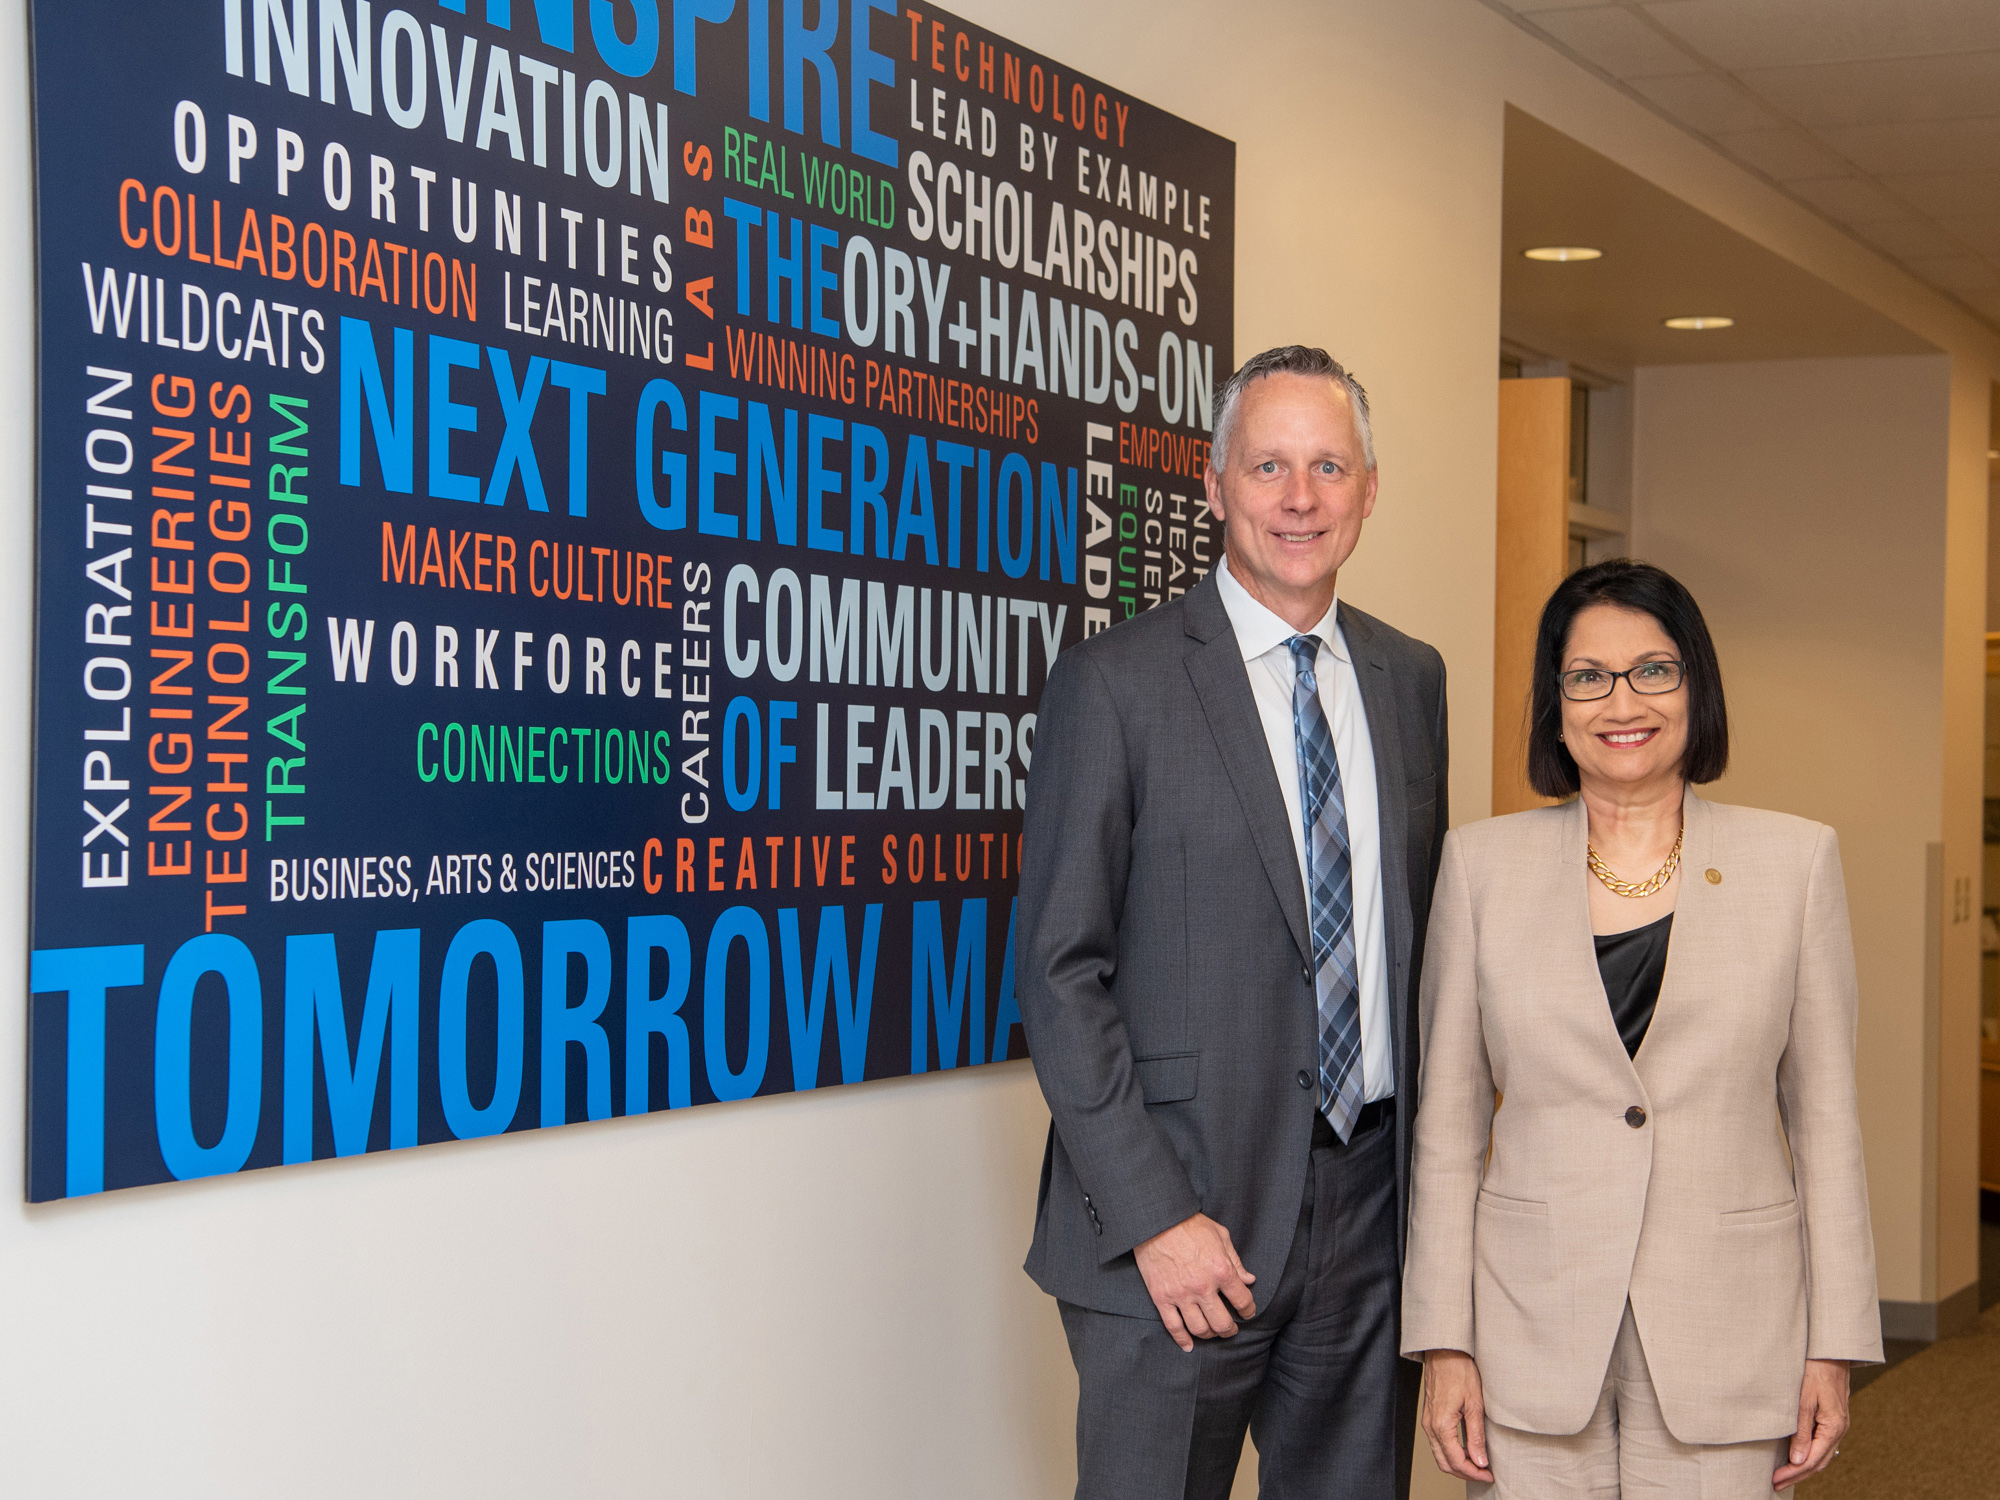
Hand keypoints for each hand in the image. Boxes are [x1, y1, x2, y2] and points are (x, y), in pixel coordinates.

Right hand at [1132, 1212, 1256, 1351]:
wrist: (1156, 1220)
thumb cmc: (1190, 1224)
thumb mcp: (1220, 1236)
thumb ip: (1236, 1261)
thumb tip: (1249, 1280)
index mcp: (1221, 1270)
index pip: (1242, 1301)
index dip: (1248, 1310)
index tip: (1247, 1312)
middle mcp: (1203, 1287)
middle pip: (1222, 1323)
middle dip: (1230, 1330)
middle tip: (1231, 1329)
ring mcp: (1181, 1295)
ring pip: (1200, 1329)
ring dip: (1209, 1335)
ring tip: (1212, 1332)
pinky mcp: (1162, 1297)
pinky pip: (1173, 1327)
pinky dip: (1182, 1340)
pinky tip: (1188, 1345)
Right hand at [1419, 1349, 1493, 1482]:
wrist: (1444, 1351)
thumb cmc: (1459, 1371)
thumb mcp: (1475, 1404)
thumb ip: (1476, 1435)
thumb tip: (1480, 1461)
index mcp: (1441, 1425)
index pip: (1456, 1462)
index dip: (1474, 1473)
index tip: (1489, 1474)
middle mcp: (1430, 1426)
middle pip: (1445, 1463)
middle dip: (1465, 1473)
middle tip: (1484, 1473)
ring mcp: (1428, 1421)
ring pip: (1440, 1455)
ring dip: (1458, 1464)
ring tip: (1478, 1463)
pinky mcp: (1430, 1416)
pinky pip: (1437, 1443)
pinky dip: (1451, 1452)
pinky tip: (1466, 1449)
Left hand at [1773, 1358, 1848, 1488]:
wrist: (1830, 1351)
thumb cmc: (1814, 1370)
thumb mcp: (1803, 1400)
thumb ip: (1801, 1431)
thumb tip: (1798, 1460)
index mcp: (1834, 1427)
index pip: (1812, 1460)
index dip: (1793, 1473)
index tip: (1775, 1479)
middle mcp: (1839, 1429)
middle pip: (1819, 1462)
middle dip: (1797, 1475)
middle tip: (1776, 1483)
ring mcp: (1838, 1424)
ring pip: (1822, 1454)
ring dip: (1804, 1467)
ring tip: (1784, 1475)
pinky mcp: (1833, 1417)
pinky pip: (1823, 1443)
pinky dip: (1810, 1454)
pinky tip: (1798, 1456)